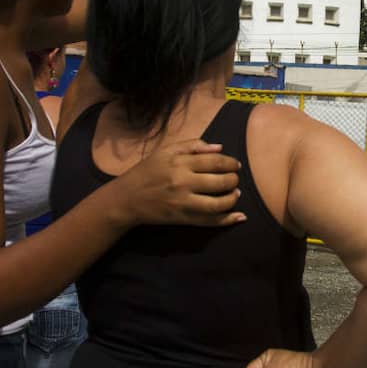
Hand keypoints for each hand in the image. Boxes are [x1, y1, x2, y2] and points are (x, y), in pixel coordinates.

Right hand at [118, 139, 243, 227]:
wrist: (126, 199)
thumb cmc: (147, 172)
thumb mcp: (165, 151)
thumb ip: (192, 145)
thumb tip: (219, 147)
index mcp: (180, 163)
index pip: (215, 162)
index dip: (231, 163)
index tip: (235, 165)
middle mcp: (183, 183)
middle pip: (220, 182)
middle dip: (234, 180)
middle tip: (235, 178)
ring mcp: (184, 203)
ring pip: (218, 204)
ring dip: (233, 199)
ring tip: (236, 194)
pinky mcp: (183, 219)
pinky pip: (210, 222)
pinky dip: (227, 220)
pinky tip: (239, 217)